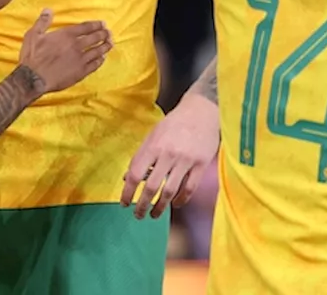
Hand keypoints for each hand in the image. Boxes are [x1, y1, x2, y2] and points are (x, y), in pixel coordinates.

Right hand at [18, 10, 112, 92]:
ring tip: (110, 43)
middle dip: (104, 34)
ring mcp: (80, 59)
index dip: (96, 24)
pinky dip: (100, 60)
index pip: (86, 27)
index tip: (102, 24)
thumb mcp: (33, 35)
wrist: (33, 78)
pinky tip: (102, 58)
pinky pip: (95, 65)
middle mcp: (76, 45)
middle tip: (109, 33)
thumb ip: (42, 22)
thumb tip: (48, 10)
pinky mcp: (81, 72)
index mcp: (66, 35)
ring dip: (105, 46)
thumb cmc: (32, 56)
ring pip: (98, 51)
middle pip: (95, 38)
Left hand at [122, 92, 220, 219]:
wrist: (202, 110)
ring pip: (170, 191)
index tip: (124, 203)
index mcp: (153, 146)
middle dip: (142, 204)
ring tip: (154, 214)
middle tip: (138, 215)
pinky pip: (189, 188)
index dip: (128, 192)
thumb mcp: (153, 135)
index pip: (135, 174)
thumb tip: (128, 179)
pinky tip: (175, 204)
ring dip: (160, 206)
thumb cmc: (174, 123)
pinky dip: (181, 199)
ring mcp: (186, 160)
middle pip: (151, 187)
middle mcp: (168, 154)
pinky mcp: (201, 164)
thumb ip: (142, 156)